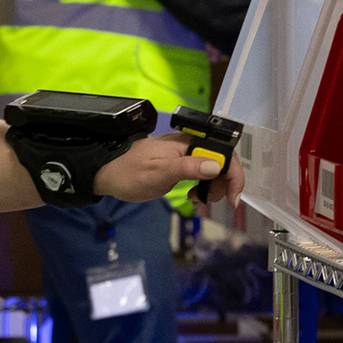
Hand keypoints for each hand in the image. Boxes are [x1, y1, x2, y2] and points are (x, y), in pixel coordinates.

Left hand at [93, 135, 241, 211]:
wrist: (108, 174)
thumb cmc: (130, 172)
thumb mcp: (160, 172)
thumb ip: (188, 168)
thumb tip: (216, 166)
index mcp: (188, 142)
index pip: (224, 154)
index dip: (233, 175)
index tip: (232, 198)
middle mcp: (191, 146)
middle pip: (223, 162)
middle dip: (224, 184)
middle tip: (211, 200)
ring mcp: (187, 156)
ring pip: (215, 170)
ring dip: (214, 188)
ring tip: (199, 199)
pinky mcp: (182, 165)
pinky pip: (203, 175)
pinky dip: (204, 188)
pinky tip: (194, 196)